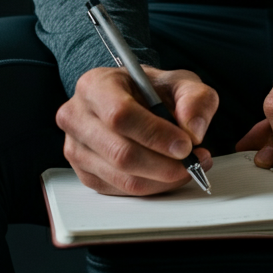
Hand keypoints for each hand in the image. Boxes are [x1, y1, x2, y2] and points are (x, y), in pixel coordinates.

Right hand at [57, 66, 217, 195]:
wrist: (136, 99)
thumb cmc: (153, 89)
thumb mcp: (181, 82)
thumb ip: (195, 99)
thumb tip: (193, 130)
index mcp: (95, 85)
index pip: (120, 116)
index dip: (156, 134)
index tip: (186, 145)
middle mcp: (77, 117)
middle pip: (120, 153)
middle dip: (164, 163)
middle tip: (193, 161)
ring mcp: (76, 148)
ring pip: (122, 177)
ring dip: (163, 178)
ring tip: (189, 166)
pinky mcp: (85, 173)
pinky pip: (121, 190)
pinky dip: (153, 186)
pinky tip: (171, 173)